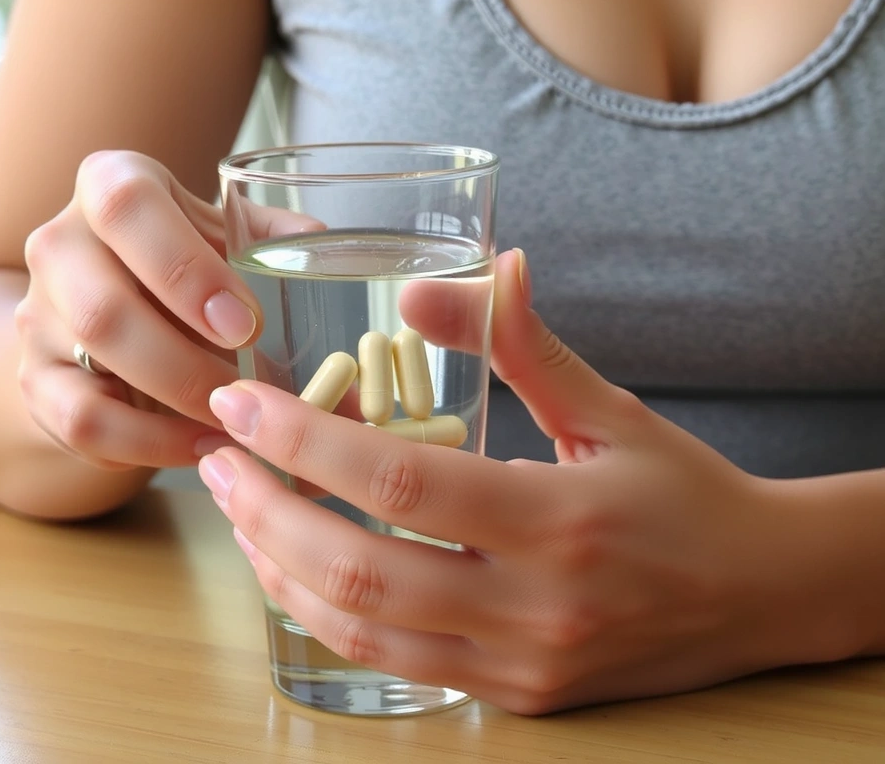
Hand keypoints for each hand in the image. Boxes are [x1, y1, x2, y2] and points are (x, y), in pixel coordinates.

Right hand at [15, 150, 312, 469]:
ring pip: (94, 369)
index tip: (245, 324)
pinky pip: (83, 423)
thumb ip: (271, 240)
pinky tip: (202, 445)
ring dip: (174, 404)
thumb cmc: (181, 269)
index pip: (127, 206)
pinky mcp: (35, 380)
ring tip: (234, 424)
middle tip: (246, 390)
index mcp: (111, 186)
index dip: (186, 270)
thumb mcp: (223, 239)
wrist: (103, 316)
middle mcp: (60, 244)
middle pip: (104, 306)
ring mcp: (38, 315)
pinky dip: (150, 444)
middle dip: (185, 360)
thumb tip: (324, 254)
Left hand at [197, 249, 831, 713]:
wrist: (759, 594)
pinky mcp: (516, 694)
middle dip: (267, 511)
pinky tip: (295, 567)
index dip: (308, 442)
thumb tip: (436, 282)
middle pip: (362, 570)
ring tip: (240, 509)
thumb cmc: (686, 493)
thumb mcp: (611, 409)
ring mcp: (522, 663)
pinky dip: (327, 614)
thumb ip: (520, 344)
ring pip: (364, 629)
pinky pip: (395, 661)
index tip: (240, 405)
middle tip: (218, 460)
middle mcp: (538, 606)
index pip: (404, 484)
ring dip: (281, 568)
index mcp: (565, 521)